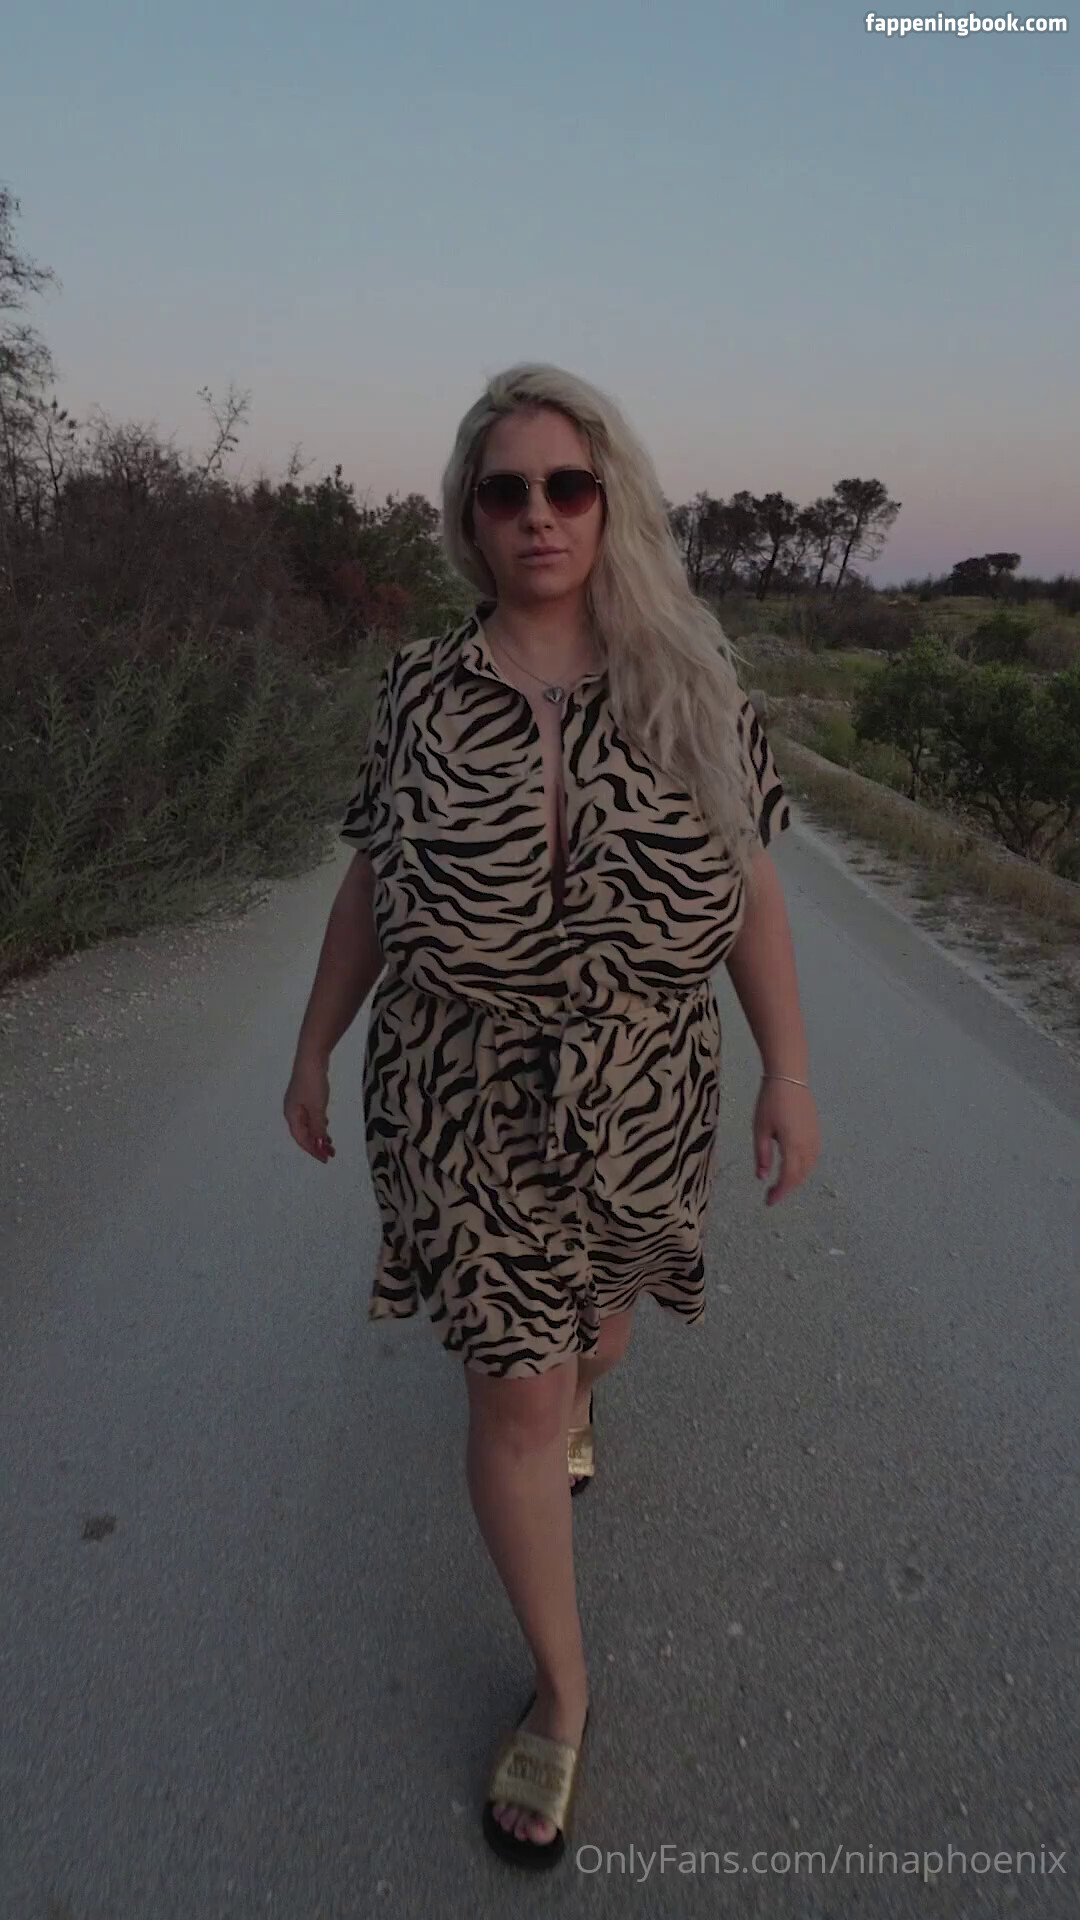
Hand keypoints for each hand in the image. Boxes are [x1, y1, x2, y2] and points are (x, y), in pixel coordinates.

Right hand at [284, 1054, 334, 1162]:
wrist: (311, 1057)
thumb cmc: (313, 1084)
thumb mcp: (317, 1109)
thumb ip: (318, 1128)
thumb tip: (318, 1145)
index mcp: (291, 1115)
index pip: (301, 1139)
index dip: (313, 1151)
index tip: (325, 1159)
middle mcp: (292, 1111)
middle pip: (303, 1133)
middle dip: (317, 1145)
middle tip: (331, 1153)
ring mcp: (297, 1103)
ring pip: (308, 1125)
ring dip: (319, 1134)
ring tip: (330, 1143)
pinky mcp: (304, 1096)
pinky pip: (310, 1116)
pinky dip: (318, 1124)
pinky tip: (325, 1125)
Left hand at [753, 1076, 818, 1205]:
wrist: (789, 1079)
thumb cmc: (770, 1102)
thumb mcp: (760, 1129)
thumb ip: (762, 1155)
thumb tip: (762, 1177)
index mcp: (793, 1146)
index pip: (788, 1178)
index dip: (779, 1192)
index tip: (768, 1201)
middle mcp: (808, 1146)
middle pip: (800, 1176)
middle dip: (786, 1188)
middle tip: (771, 1195)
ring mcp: (815, 1139)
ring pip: (808, 1168)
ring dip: (796, 1179)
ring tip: (781, 1183)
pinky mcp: (816, 1133)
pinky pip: (812, 1158)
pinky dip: (803, 1168)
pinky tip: (793, 1167)